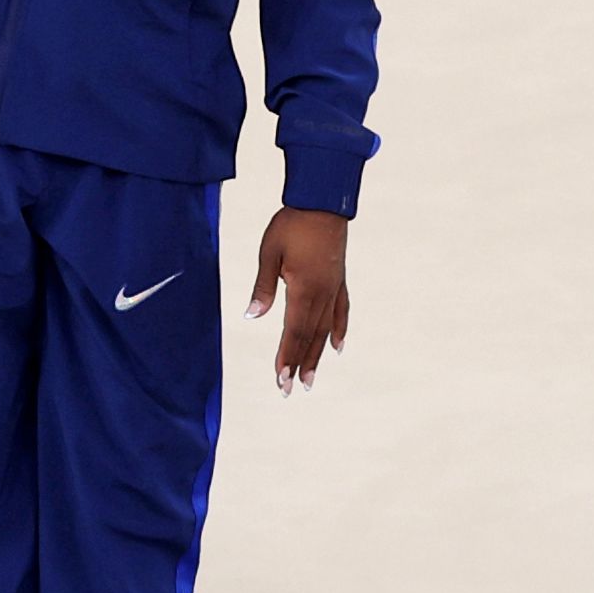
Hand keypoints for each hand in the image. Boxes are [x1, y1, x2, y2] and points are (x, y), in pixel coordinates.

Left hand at [248, 208, 351, 390]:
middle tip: (291, 390)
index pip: (292, 331)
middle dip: (299, 364)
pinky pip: (341, 312)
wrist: (322, 202)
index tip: (279, 378)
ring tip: (310, 379)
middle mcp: (321, 295)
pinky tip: (337, 347)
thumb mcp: (270, 253)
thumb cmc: (292, 225)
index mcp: (303, 290)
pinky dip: (339, 331)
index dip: (286, 357)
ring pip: (325, 330)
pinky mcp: (339, 280)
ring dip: (317, 356)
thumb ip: (263, 287)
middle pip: (309, 337)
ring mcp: (333, 289)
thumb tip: (252, 316)